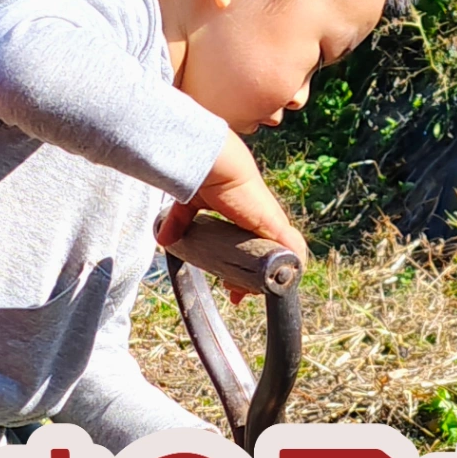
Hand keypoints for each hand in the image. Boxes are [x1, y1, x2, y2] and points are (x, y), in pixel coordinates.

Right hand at [158, 131, 310, 299]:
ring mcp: (272, 224)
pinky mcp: (275, 225)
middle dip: (254, 281)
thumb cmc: (205, 176)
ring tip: (245, 291)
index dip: (246, 270)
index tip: (231, 286)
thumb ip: (179, 221)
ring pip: (283, 259)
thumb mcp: (189, 206)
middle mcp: (262, 221)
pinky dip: (290, 267)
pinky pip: (293, 250)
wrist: (214, 165)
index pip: (255, 248)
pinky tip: (278, 283)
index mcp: (247, 217)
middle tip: (235, 292)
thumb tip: (163, 238)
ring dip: (267, 279)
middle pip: (269, 258)